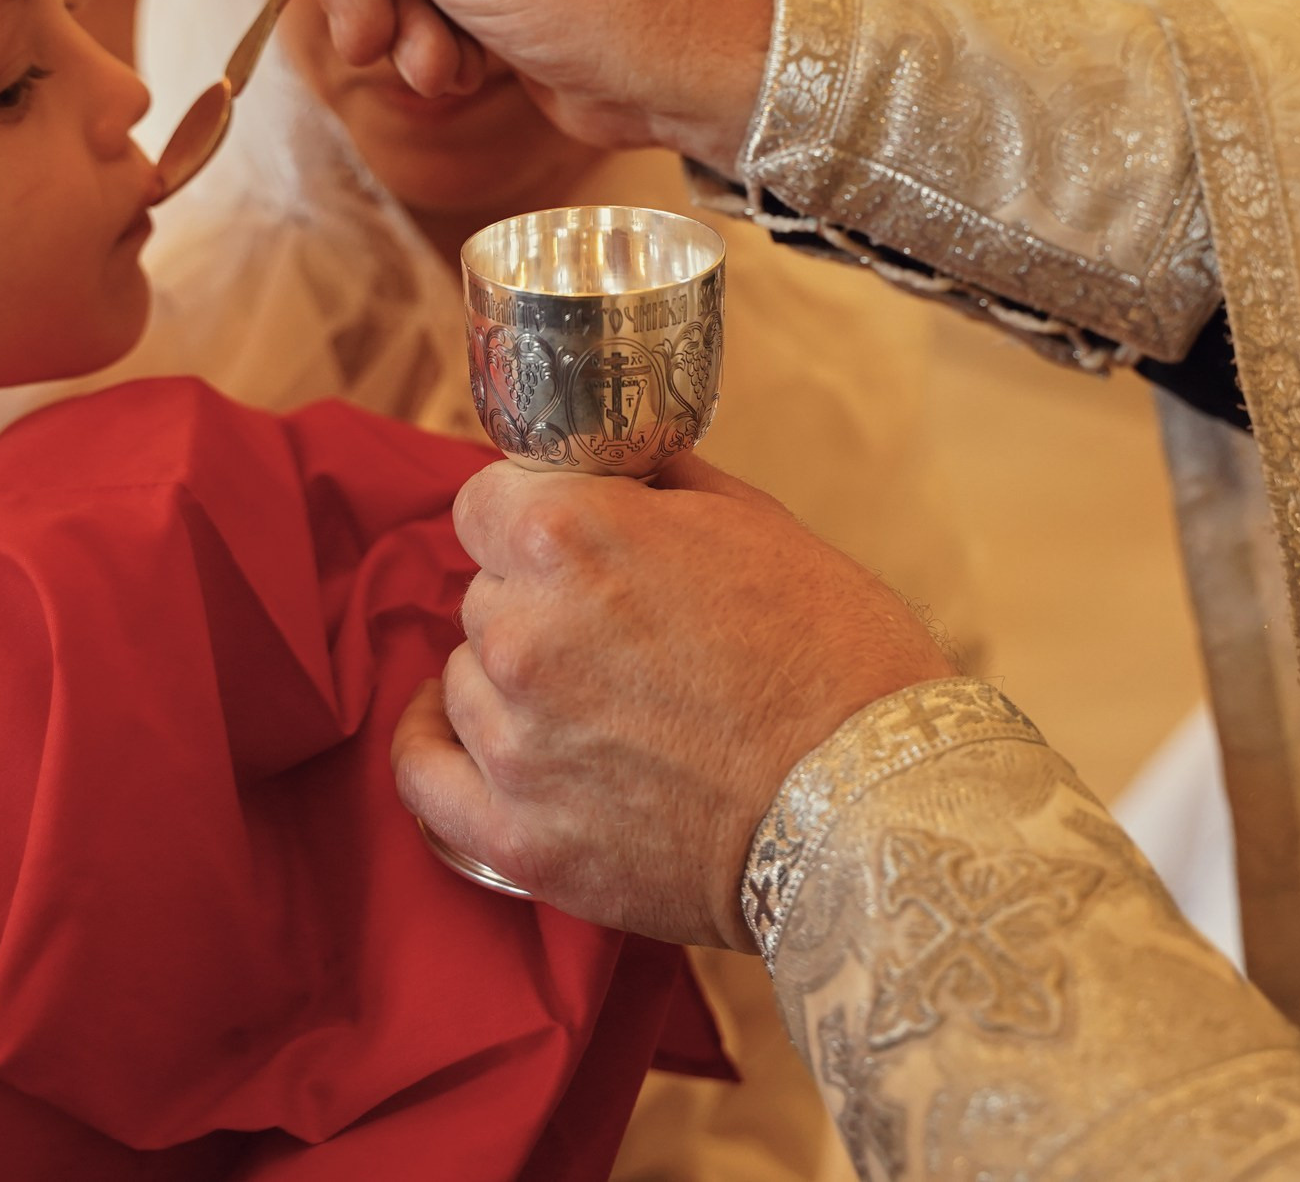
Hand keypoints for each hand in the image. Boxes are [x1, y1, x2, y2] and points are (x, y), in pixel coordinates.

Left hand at [392, 455, 955, 949]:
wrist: (876, 805)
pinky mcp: (518, 837)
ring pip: (465, 679)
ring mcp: (514, 741)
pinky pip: (423, 775)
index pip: (484, 503)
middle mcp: (521, 632)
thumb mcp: (756, 521)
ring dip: (514, 683)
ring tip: (603, 707)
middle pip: (484, 593)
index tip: (563, 545)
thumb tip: (611, 462)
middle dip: (539, 605)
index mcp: (569, 536)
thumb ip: (654, 482)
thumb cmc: (836, 655)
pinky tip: (466, 736)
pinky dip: (438, 750)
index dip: (531, 520)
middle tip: (622, 640)